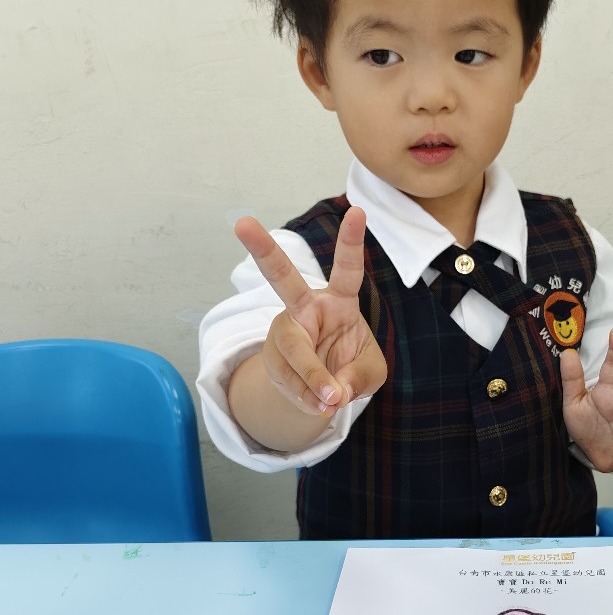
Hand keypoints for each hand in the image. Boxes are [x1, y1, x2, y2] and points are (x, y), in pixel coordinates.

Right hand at [233, 206, 386, 418]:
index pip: (347, 270)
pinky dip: (309, 399)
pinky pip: (290, 381)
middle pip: (281, 278)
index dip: (351, 242)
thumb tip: (335, 391)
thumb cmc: (351, 367)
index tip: (358, 211)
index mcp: (338, 301)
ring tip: (332, 400)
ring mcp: (284, 332)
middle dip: (262, 250)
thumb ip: (360, 377)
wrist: (321, 390)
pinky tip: (319, 403)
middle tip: (241, 223)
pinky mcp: (272, 359)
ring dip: (315, 379)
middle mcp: (304, 309)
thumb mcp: (370, 373)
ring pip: (294, 351)